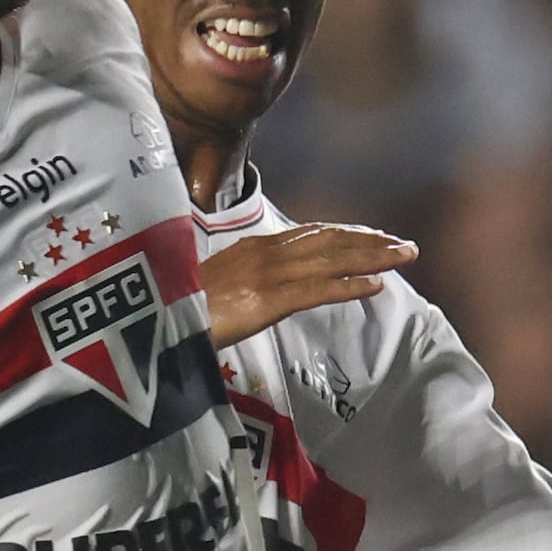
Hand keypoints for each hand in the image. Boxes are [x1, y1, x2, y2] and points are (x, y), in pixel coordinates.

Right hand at [199, 222, 416, 350]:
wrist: (146, 316)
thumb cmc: (178, 305)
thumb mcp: (217, 282)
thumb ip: (245, 278)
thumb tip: (266, 286)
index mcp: (253, 248)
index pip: (311, 235)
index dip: (347, 234)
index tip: (375, 236)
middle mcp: (264, 254)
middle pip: (328, 242)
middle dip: (370, 241)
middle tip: (405, 245)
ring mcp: (266, 276)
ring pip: (330, 261)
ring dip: (372, 258)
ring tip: (404, 257)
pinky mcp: (266, 301)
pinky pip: (316, 291)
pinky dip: (348, 287)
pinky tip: (376, 287)